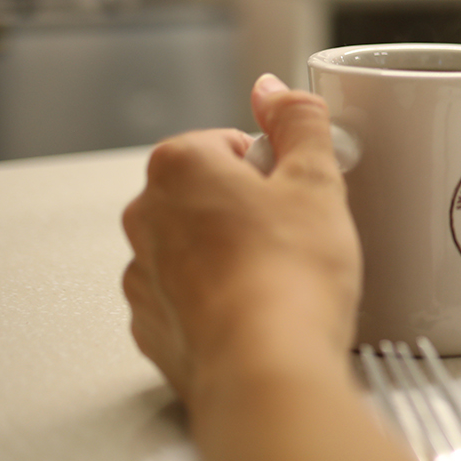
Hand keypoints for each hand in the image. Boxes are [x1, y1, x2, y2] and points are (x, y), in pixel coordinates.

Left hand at [122, 74, 361, 400]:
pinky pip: (189, 303)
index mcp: (178, 167)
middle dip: (249, 210)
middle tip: (298, 235)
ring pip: (195, 250)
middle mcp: (145, 219)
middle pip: (207, 195)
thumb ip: (298, 121)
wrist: (267, 369)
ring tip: (283, 281)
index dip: (272, 167)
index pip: (227, 144)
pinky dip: (220, 306)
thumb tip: (276, 90)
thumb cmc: (289, 278)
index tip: (298, 191)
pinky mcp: (153, 330)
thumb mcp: (317, 180)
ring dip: (232, 257)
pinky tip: (261, 315)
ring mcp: (143, 278)